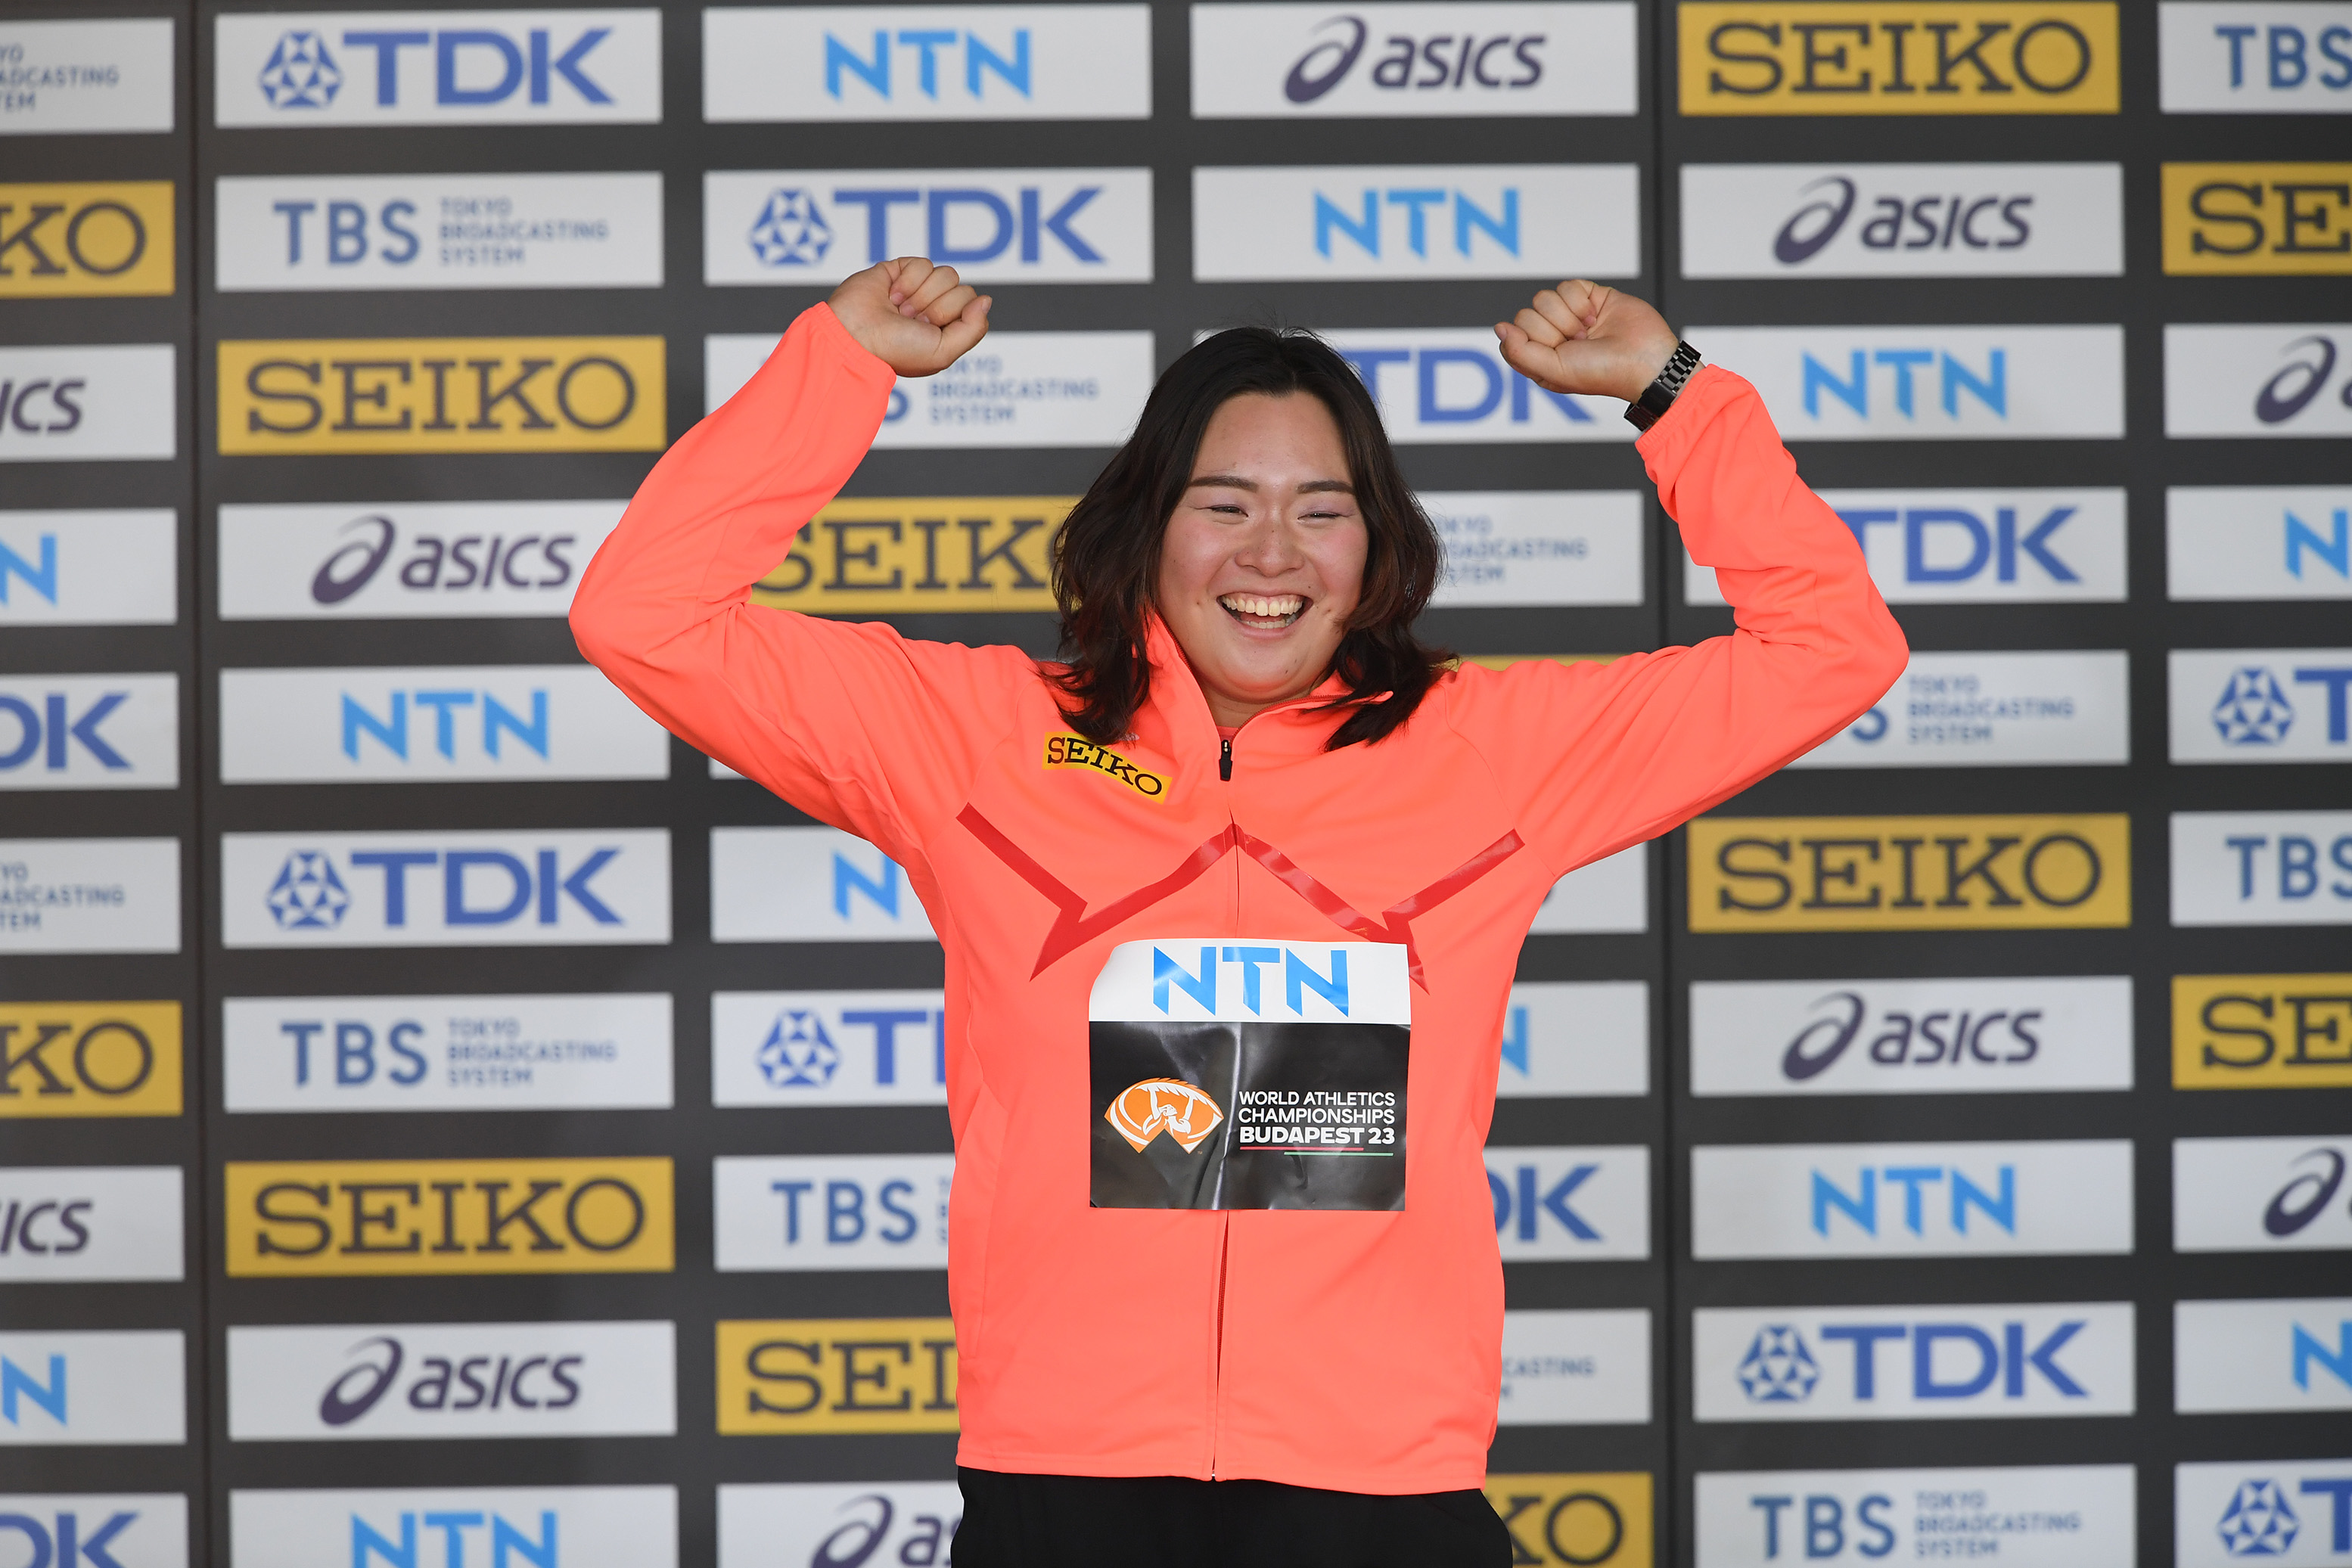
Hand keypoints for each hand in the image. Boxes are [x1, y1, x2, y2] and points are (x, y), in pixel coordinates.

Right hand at [828, 257, 991, 376]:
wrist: (855, 335)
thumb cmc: (896, 350)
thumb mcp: (944, 352)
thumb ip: (973, 329)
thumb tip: (986, 299)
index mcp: (946, 330)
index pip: (972, 306)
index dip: (953, 316)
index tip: (929, 329)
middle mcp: (934, 309)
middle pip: (961, 289)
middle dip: (936, 307)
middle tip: (911, 321)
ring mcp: (918, 289)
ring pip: (946, 274)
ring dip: (921, 295)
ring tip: (899, 310)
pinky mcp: (900, 270)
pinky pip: (924, 264)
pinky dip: (908, 281)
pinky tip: (891, 296)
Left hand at [1494, 281, 1678, 404]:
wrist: (1645, 359)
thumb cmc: (1601, 372)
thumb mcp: (1554, 371)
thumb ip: (1520, 352)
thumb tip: (1499, 328)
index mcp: (1540, 359)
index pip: (1512, 336)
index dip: (1532, 340)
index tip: (1555, 350)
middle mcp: (1552, 337)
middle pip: (1526, 314)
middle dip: (1554, 329)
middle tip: (1578, 343)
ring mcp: (1569, 316)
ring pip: (1544, 298)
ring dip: (1569, 316)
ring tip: (1589, 331)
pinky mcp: (1588, 297)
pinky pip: (1566, 286)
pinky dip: (1581, 301)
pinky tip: (1595, 316)